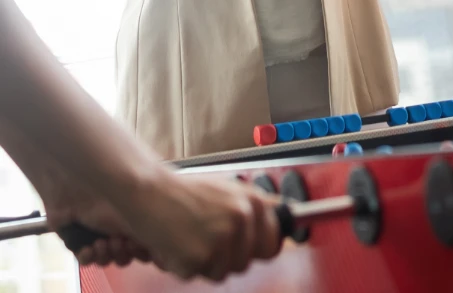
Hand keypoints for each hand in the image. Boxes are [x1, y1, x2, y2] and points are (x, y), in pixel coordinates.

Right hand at [46, 170, 281, 280]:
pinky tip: (179, 245)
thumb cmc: (186, 192)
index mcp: (252, 202)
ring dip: (207, 263)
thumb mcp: (228, 190)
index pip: (272, 243)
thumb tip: (286, 214)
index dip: (259, 249)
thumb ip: (254, 205)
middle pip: (246, 263)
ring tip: (192, 238)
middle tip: (207, 238)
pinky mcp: (200, 259)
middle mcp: (241, 221)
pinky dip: (188, 267)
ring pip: (223, 273)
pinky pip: (200, 276)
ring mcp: (221, 241)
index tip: (249, 248)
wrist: (151, 193)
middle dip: (228, 257)